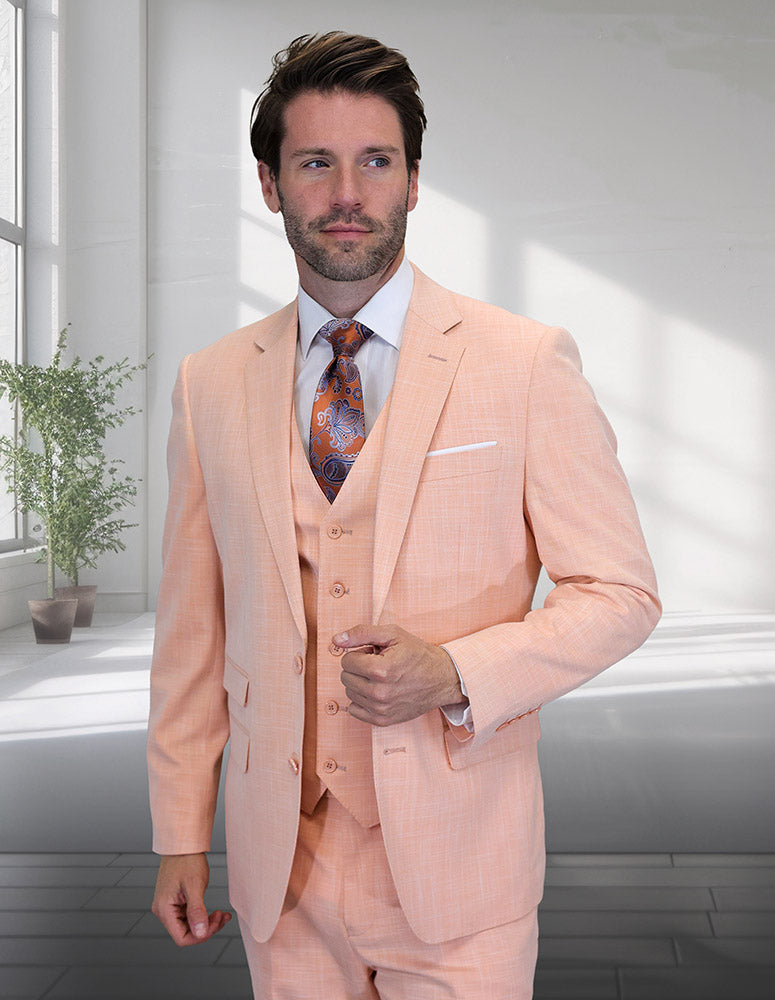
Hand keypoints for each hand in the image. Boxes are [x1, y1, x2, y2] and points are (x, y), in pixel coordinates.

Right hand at [151, 853, 231, 945]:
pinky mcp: (176, 902)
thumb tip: (200, 933)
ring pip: (189, 925)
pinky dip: (203, 915)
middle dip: (206, 928)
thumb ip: (197, 911)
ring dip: (206, 922)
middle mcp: (163, 911)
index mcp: (164, 909)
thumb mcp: (195, 886)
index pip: (181, 938)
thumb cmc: (187, 860)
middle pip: (186, 933)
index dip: (200, 936)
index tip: (215, 924)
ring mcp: (169, 906)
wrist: (183, 844)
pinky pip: (189, 916)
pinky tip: (215, 912)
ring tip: (221, 914)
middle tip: (222, 917)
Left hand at [336, 624, 463, 725]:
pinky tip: (378, 691)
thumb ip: (361, 633)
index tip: (375, 653)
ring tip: (382, 677)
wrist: (442, 678)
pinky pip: (354, 710)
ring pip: (349, 692)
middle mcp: (379, 693)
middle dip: (358, 667)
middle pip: (345, 677)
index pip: (346, 660)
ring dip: (361, 682)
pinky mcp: (383, 721)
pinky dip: (362, 699)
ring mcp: (381, 709)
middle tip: (379, 665)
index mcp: (381, 670)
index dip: (360, 653)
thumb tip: (336, 640)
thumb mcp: (392, 634)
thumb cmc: (417, 654)